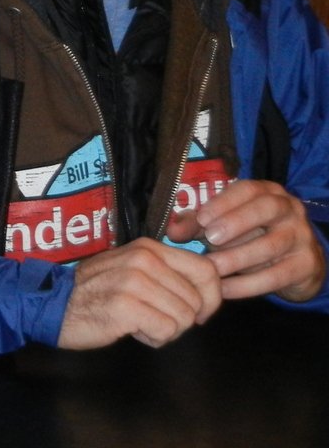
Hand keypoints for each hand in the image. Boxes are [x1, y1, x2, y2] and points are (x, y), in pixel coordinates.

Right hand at [57, 238, 221, 349]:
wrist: (55, 304)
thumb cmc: (99, 292)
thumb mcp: (134, 270)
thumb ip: (168, 272)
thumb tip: (211, 288)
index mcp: (149, 248)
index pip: (207, 270)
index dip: (211, 298)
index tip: (196, 312)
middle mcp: (143, 259)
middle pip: (198, 301)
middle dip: (182, 319)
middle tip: (154, 317)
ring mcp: (133, 281)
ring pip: (184, 318)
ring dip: (166, 330)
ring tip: (139, 321)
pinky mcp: (125, 305)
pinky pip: (166, 331)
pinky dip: (153, 339)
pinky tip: (132, 330)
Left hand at [166, 179, 326, 302]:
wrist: (297, 264)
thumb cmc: (253, 236)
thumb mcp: (228, 224)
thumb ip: (198, 224)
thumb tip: (171, 231)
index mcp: (268, 192)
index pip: (248, 189)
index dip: (224, 202)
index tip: (201, 218)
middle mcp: (289, 209)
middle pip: (266, 209)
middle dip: (236, 222)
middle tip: (210, 238)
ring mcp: (302, 236)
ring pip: (271, 245)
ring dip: (237, 257)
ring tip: (211, 268)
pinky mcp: (306, 265)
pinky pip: (276, 276)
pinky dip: (247, 285)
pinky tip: (224, 290)